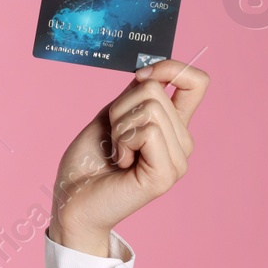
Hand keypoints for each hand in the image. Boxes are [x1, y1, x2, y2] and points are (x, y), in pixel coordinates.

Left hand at [48, 58, 209, 252]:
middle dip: (120, 107)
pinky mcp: (165, 175)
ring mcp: (177, 162)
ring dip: (119, 126)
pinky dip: (123, 140)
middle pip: (156, 91)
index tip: (141, 75)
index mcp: (172, 128)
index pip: (197, 83)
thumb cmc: (88, 162)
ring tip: (116, 152)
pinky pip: (148, 132)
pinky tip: (120, 162)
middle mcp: (181, 144)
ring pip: (151, 109)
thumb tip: (152, 71)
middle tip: (112, 138)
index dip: (172, 67)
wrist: (71, 199)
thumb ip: (136, 95)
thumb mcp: (112, 116)